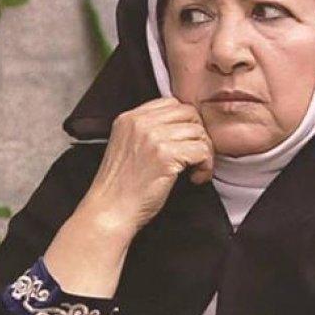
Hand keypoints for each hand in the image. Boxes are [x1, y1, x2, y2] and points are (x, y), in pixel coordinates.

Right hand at [80, 97, 214, 233]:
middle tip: (195, 156)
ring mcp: (153, 137)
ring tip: (195, 170)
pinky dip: (206, 166)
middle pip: (189, 114)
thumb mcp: (126, 146)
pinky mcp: (166, 155)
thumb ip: (147, 130)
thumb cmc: (120, 187)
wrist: (109, 211)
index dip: (185, 122)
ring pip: (199, 132)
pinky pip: (202, 151)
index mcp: (129, 118)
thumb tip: (181, 127)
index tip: (185, 142)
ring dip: (204, 152)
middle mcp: (141, 122)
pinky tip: (195, 178)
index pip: (171, 103)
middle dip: (198, 135)